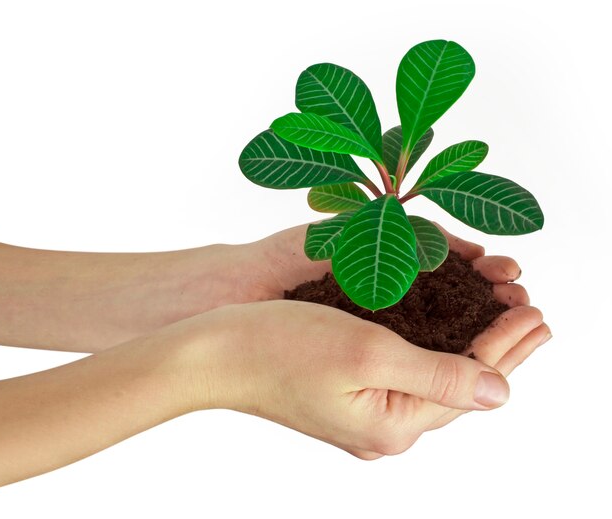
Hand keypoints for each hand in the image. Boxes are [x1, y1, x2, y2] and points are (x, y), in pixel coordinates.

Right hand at [184, 290, 546, 459]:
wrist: (215, 352)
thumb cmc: (279, 346)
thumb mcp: (368, 355)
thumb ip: (437, 376)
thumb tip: (498, 391)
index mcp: (392, 426)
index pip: (471, 385)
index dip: (508, 347)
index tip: (537, 314)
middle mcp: (382, 428)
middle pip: (457, 384)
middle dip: (497, 343)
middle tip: (533, 311)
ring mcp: (363, 412)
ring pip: (433, 375)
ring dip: (468, 340)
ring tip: (500, 312)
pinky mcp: (347, 393)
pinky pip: (406, 370)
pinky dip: (434, 343)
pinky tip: (445, 324)